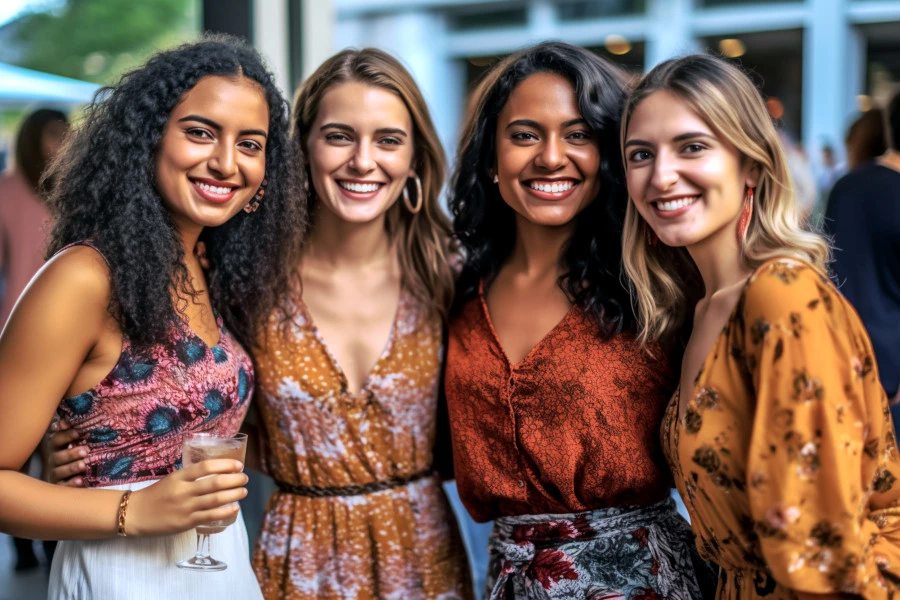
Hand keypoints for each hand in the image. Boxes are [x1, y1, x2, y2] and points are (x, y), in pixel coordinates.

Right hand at [44, 419, 87, 485]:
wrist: (73, 475)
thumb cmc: (76, 453)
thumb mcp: (76, 441)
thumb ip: (72, 431)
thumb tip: (66, 421)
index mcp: (56, 448)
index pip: (56, 440)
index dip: (65, 435)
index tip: (77, 432)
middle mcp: (53, 460)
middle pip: (57, 456)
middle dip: (71, 453)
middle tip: (85, 451)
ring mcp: (55, 474)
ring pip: (59, 471)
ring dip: (71, 468)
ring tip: (83, 465)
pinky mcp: (60, 487)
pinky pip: (63, 486)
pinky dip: (71, 483)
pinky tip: (80, 480)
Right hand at [125, 459, 247, 536]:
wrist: (136, 514)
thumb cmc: (156, 495)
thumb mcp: (173, 479)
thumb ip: (191, 477)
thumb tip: (218, 473)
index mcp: (180, 477)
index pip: (206, 466)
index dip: (225, 465)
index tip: (239, 465)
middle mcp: (184, 490)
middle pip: (215, 483)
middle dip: (235, 480)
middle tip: (245, 478)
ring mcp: (185, 507)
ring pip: (216, 499)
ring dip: (234, 494)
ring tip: (243, 491)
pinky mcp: (186, 522)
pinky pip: (210, 516)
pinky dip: (225, 511)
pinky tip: (235, 507)